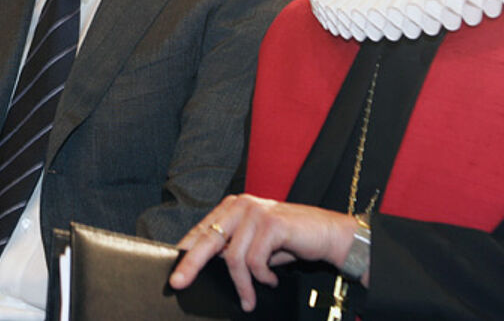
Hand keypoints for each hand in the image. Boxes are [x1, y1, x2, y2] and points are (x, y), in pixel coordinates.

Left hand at [168, 195, 360, 311]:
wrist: (329, 234)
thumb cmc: (291, 240)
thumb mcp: (256, 244)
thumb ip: (232, 248)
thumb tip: (203, 265)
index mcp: (233, 206)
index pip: (202, 230)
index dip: (186, 252)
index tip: (175, 271)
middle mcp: (241, 205)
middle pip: (207, 239)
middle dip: (191, 265)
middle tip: (178, 283)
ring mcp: (256, 212)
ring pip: (233, 257)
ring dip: (242, 284)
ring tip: (249, 299)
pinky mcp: (271, 224)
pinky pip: (255, 260)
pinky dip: (261, 277)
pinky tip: (270, 280)